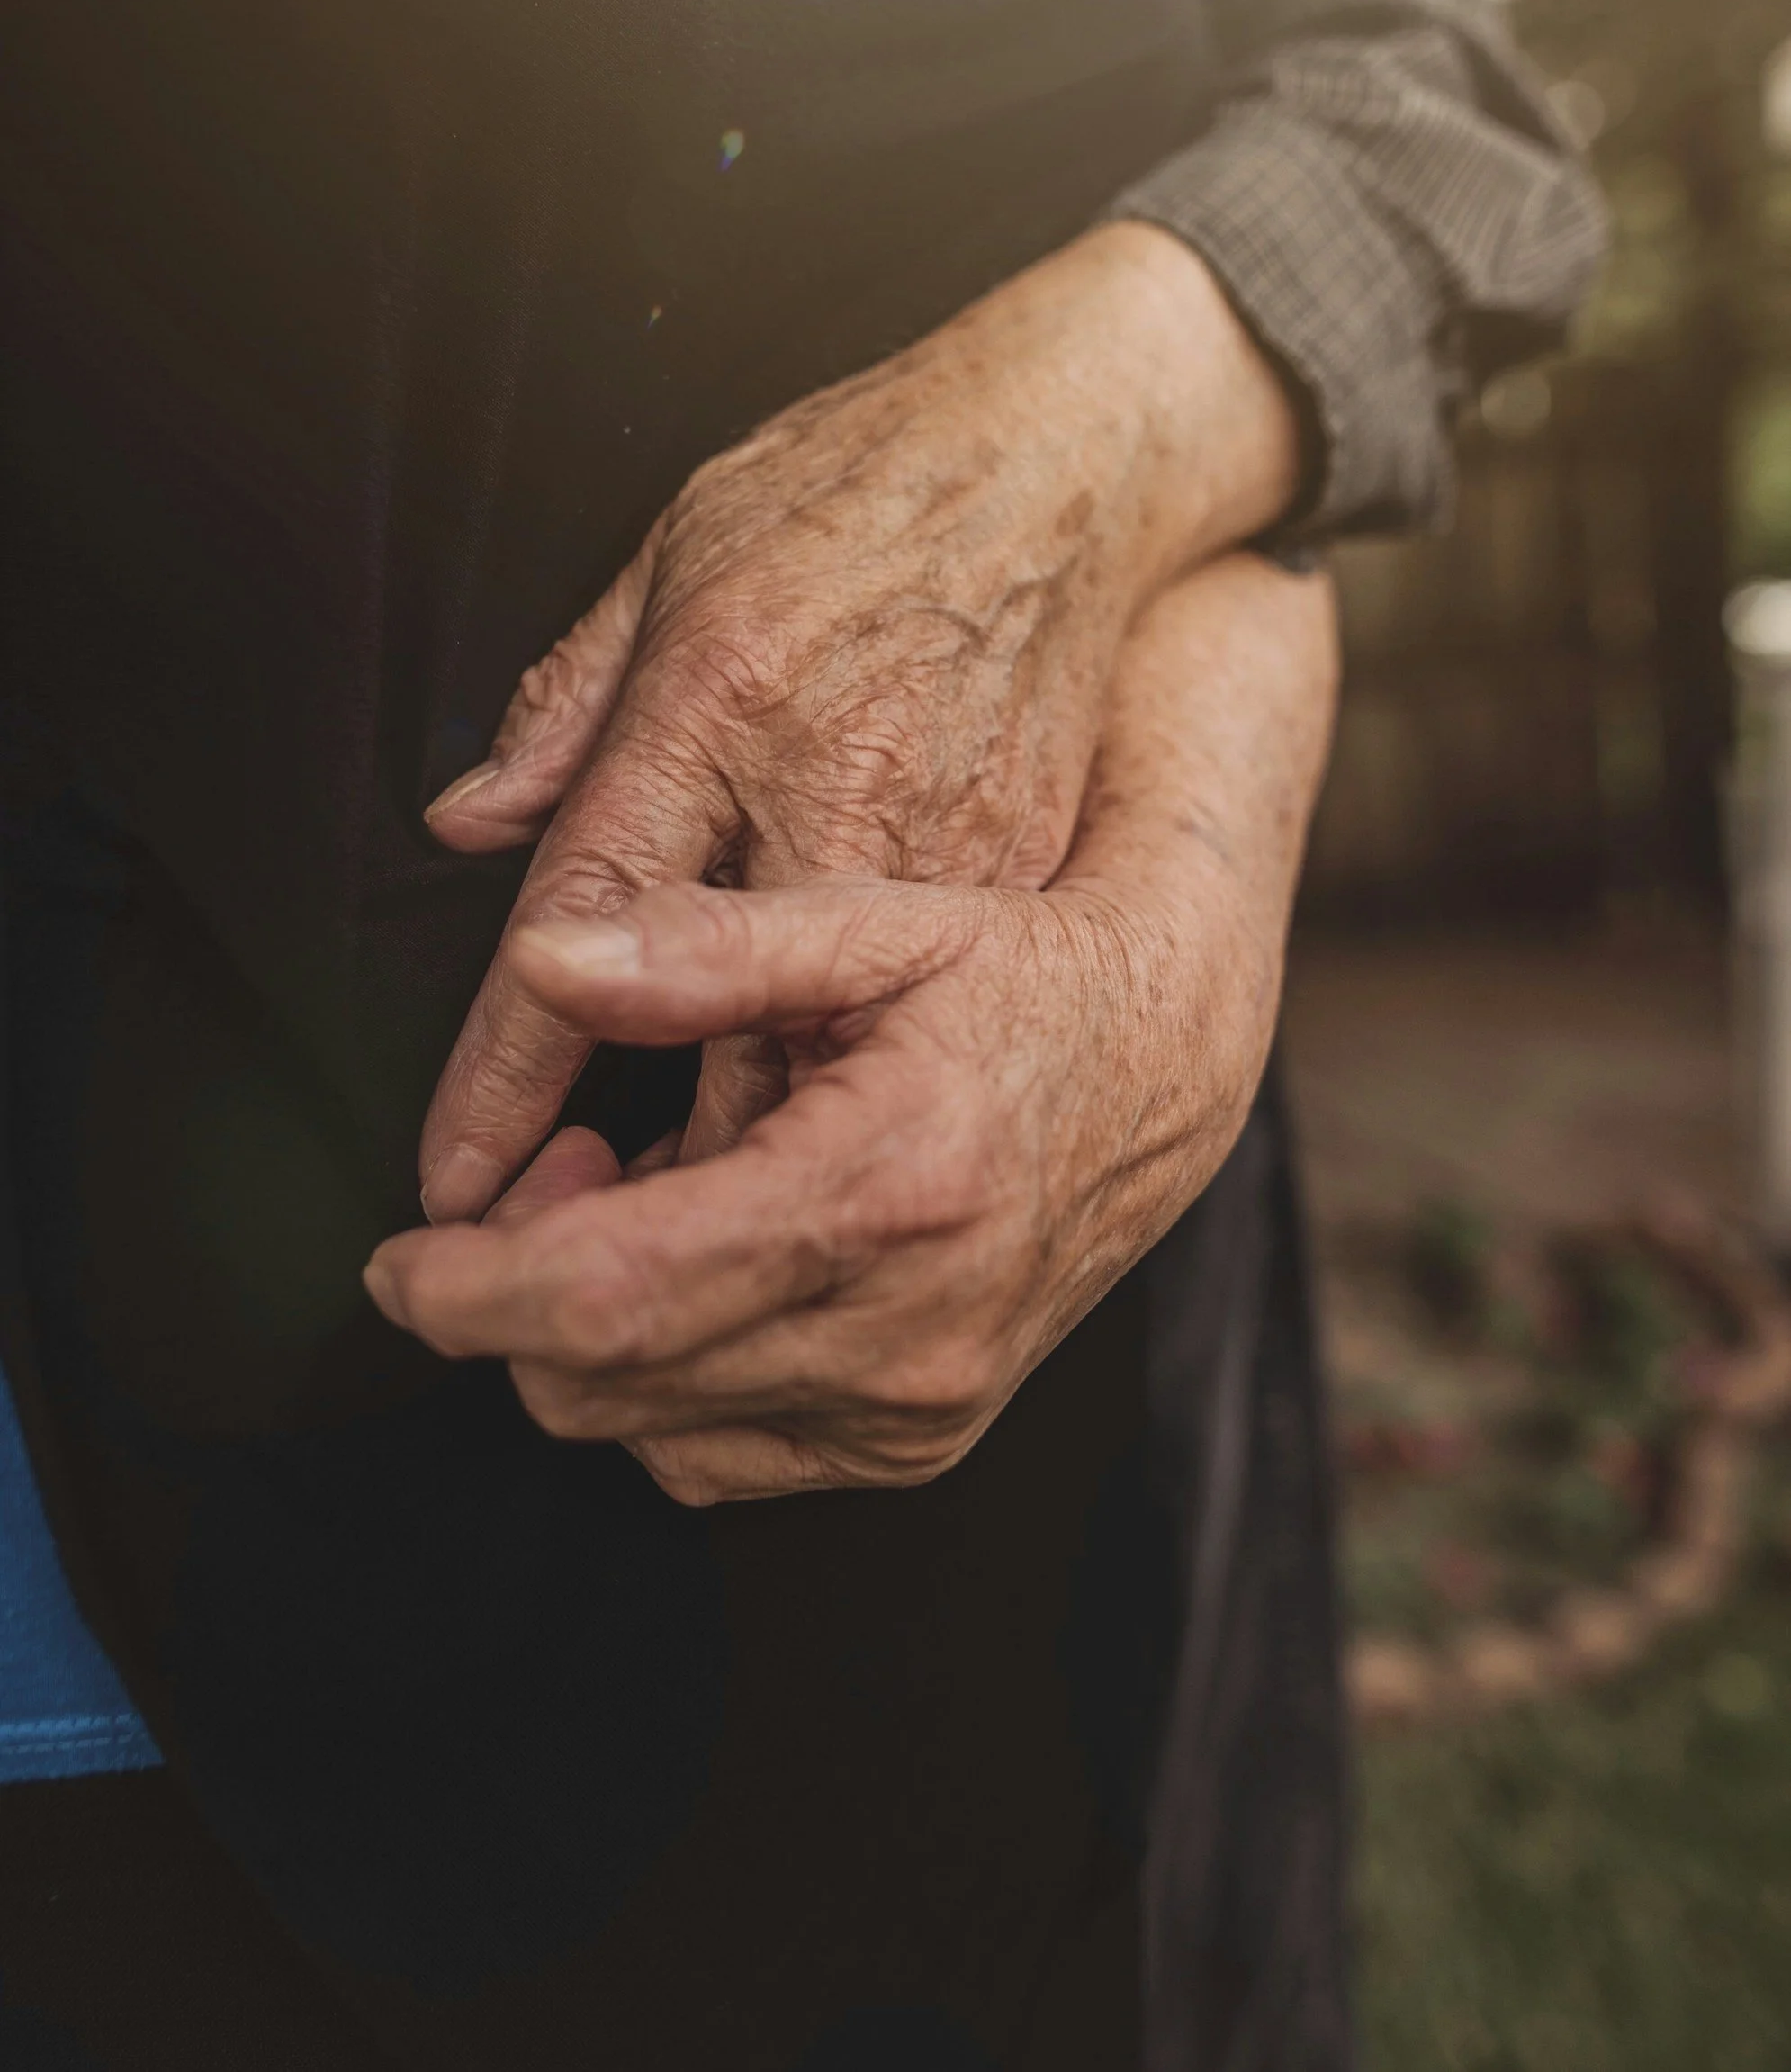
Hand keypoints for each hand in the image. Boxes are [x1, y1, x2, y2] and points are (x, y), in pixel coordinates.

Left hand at [365, 557, 1336, 1503]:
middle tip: (564, 1166)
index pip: (611, 1298)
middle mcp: (906, 1333)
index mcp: (885, 1193)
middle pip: (608, 1385)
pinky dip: (671, 1378)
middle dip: (519, 1299)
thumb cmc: (1016, 975)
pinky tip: (712, 1266)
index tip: (397, 1262)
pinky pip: (721, 1457)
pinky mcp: (920, 1441)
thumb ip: (701, 945)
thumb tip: (542, 962)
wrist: (1161, 1066)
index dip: (470, 1291)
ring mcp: (918, 1406)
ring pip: (650, 1435)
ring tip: (648, 1197)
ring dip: (595, 1337)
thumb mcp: (876, 922)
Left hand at [416, 224, 1299, 1220]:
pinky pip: (927, 1033)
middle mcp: (838, 810)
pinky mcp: (1022, 889)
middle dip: (618, 1195)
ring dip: (731, 1188)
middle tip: (541, 1235)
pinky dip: (852, 1120)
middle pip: (715, 1066)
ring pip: (833, 1083)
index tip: (455, 1181)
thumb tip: (473, 816)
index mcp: (721, 717)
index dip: (507, 1079)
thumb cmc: (860, 494)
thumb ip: (570, 703)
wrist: (1065, 465)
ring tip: (653, 1224)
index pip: (585, 937)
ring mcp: (950, 864)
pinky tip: (800, 1157)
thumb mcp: (678, 551)